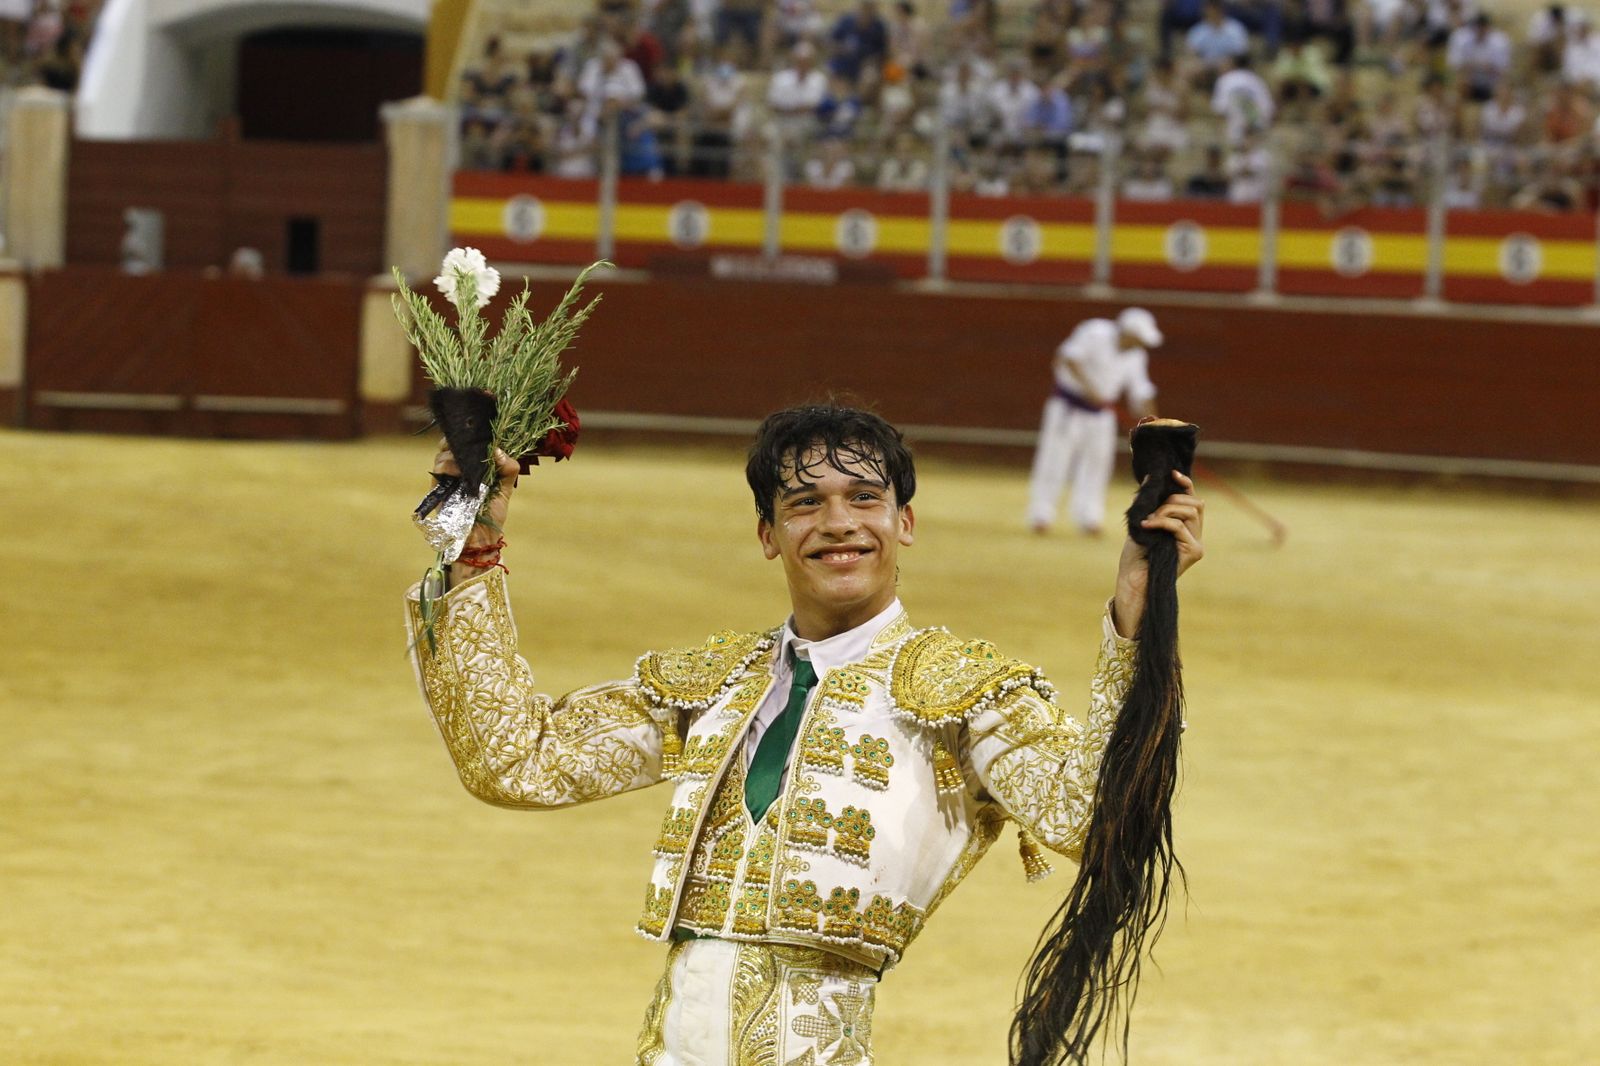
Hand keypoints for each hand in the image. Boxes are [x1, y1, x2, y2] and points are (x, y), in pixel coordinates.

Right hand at [431, 441, 521, 582]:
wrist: (479, 537)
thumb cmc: (493, 513)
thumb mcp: (506, 489)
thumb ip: (508, 468)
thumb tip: (497, 450)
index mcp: (474, 466)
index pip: (466, 444)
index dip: (468, 436)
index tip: (477, 434)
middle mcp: (459, 469)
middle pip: (451, 444)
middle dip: (458, 441)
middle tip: (468, 446)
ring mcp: (446, 477)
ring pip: (444, 454)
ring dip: (456, 455)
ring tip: (467, 466)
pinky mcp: (437, 486)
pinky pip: (439, 467)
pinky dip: (449, 466)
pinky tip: (459, 473)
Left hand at [1111, 471, 1205, 637]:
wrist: (1132, 580)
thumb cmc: (1135, 556)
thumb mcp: (1142, 522)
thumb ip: (1150, 503)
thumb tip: (1151, 478)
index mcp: (1185, 527)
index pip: (1192, 499)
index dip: (1186, 484)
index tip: (1172, 474)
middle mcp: (1195, 535)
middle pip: (1195, 503)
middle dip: (1171, 500)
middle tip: (1151, 512)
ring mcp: (1196, 544)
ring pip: (1190, 511)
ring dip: (1166, 511)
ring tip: (1149, 522)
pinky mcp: (1194, 551)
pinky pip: (1180, 526)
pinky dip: (1162, 522)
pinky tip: (1148, 526)